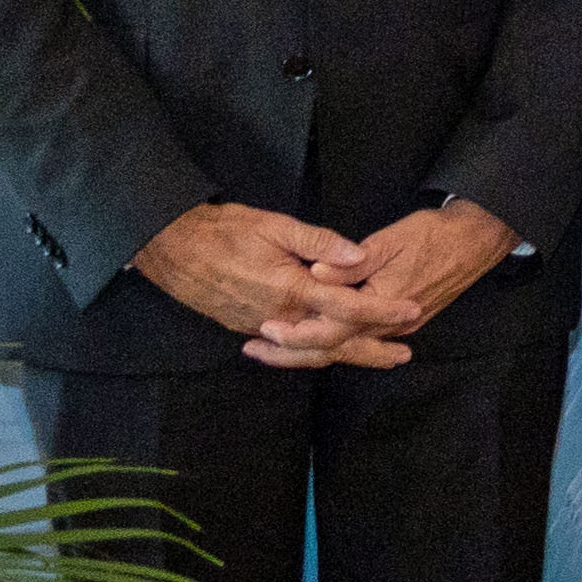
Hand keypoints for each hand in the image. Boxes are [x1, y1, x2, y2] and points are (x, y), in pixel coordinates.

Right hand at [133, 201, 428, 368]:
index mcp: (290, 290)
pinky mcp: (245, 327)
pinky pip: (287, 348)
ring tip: (375, 355)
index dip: (382, 310)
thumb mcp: (275, 226)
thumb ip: (320, 243)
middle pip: (333, 344)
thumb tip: (359, 258)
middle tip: (404, 354)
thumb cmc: (223, 230)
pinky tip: (327, 350)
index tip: (412, 311)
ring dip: (344, 354)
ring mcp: (259, 326)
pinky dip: (311, 352)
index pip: (347, 307)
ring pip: (308, 351)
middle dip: (371, 349)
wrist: (170, 248)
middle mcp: (277, 316)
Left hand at [242, 199, 520, 368]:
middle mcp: (390, 325)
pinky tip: (314, 339)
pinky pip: (361, 341)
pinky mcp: (403, 323)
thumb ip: (351, 261)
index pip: (331, 331)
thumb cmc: (434, 235)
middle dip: (293, 352)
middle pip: (334, 349)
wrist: (477, 240)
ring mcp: (399, 328)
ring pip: (347, 349)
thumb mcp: (390, 240)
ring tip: (274, 349)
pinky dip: (334, 343)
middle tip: (255, 349)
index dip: (296, 332)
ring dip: (309, 351)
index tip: (266, 327)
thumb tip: (316, 273)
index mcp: (382, 304)